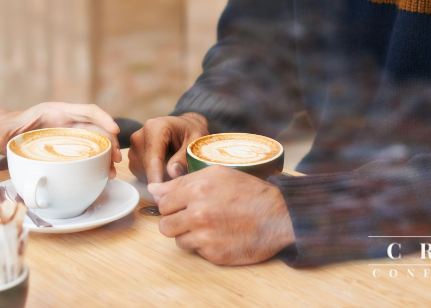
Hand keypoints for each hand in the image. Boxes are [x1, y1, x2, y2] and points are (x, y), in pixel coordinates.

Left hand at [0, 102, 121, 177]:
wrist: (7, 131)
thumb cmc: (9, 126)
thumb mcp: (3, 129)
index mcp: (57, 111)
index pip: (86, 110)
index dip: (102, 117)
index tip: (114, 129)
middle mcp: (68, 121)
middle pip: (96, 127)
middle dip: (110, 141)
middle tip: (116, 160)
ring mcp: (71, 134)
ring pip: (96, 141)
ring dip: (107, 154)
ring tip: (112, 172)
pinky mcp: (70, 146)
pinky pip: (88, 151)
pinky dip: (97, 161)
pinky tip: (102, 174)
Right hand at [128, 113, 208, 183]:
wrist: (183, 126)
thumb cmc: (190, 132)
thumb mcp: (195, 141)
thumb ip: (184, 157)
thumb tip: (172, 173)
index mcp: (155, 128)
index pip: (153, 159)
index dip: (157, 179)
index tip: (161, 197)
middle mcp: (139, 136)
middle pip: (146, 167)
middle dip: (161, 178)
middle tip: (180, 179)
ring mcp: (134, 146)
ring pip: (142, 171)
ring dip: (157, 177)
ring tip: (174, 170)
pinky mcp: (133, 154)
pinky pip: (140, 172)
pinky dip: (152, 175)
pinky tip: (165, 169)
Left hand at [148, 165, 294, 264]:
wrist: (277, 215)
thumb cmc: (247, 190)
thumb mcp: (216, 174)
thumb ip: (181, 181)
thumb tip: (153, 188)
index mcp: (196, 190)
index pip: (163, 204)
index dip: (171, 205)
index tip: (180, 206)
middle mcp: (198, 214)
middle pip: (165, 226)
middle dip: (175, 222)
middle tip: (191, 218)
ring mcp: (206, 237)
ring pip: (179, 241)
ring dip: (189, 235)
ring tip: (207, 226)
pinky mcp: (215, 255)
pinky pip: (197, 252)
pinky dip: (205, 246)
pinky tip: (220, 235)